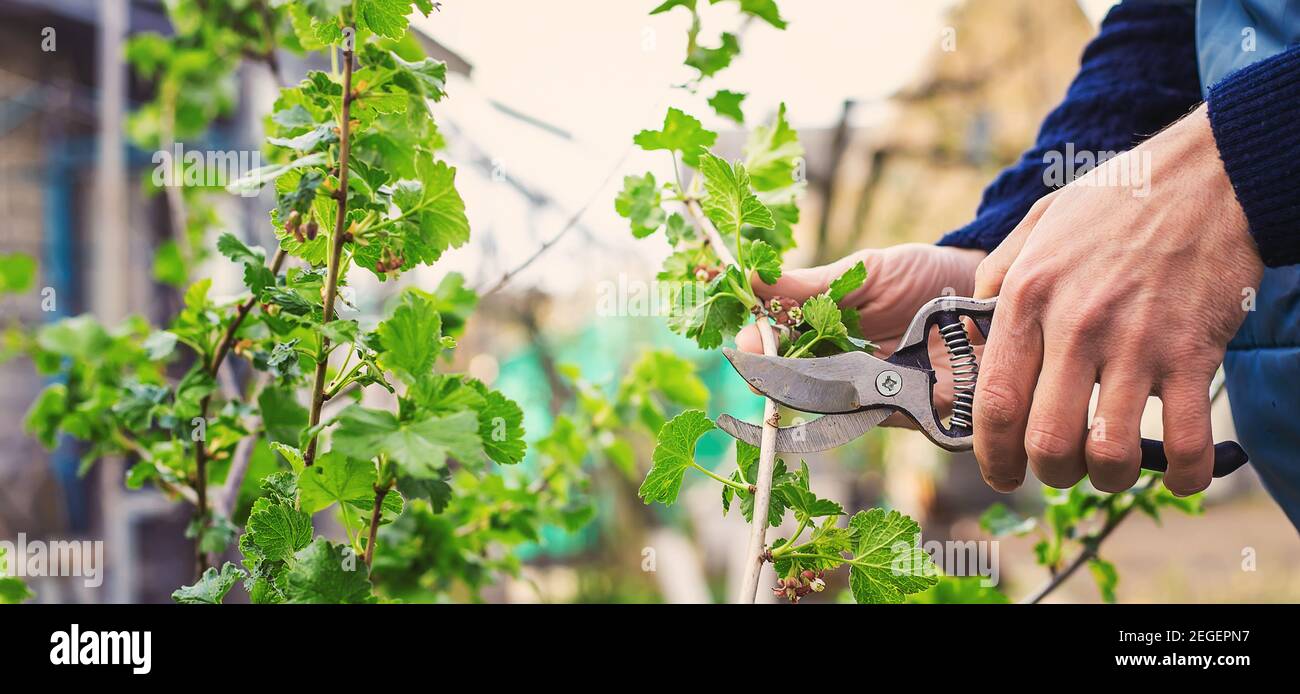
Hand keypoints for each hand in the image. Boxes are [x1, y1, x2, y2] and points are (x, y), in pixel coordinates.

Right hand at [737, 242, 985, 424]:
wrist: (986, 294)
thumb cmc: (922, 277)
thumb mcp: (865, 272)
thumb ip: (813, 285)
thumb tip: (753, 277)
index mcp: (823, 329)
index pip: (779, 342)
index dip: (759, 344)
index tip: (745, 341)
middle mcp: (840, 364)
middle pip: (794, 379)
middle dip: (772, 376)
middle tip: (758, 368)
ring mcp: (869, 390)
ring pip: (825, 402)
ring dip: (806, 395)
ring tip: (793, 383)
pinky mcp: (902, 411)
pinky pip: (868, 416)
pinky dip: (850, 409)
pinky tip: (838, 397)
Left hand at [972, 105, 1262, 495]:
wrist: (1207, 174)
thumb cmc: (1117, 199)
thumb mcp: (1039, 224)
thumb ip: (999, 277)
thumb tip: (977, 330)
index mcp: (1028, 297)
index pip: (994, 402)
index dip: (992, 455)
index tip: (1000, 472)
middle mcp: (1075, 325)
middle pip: (1046, 441)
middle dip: (1048, 473)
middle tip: (1058, 470)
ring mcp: (1136, 342)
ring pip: (1109, 452)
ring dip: (1109, 478)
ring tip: (1111, 467)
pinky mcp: (1192, 352)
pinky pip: (1187, 439)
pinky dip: (1186, 474)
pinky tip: (1184, 473)